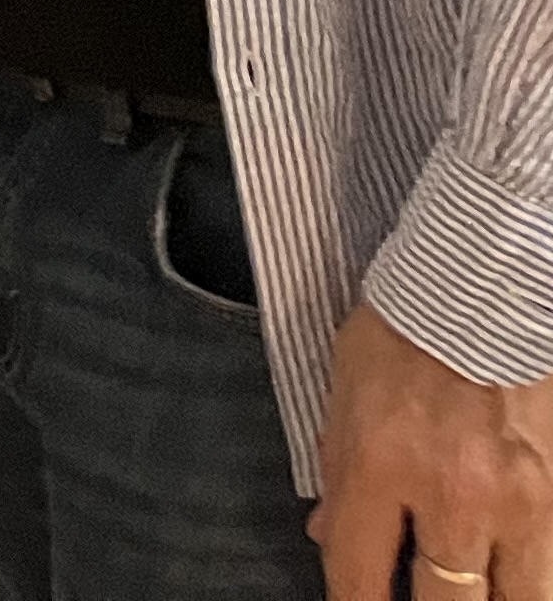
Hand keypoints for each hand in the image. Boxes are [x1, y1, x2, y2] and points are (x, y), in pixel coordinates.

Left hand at [312, 304, 552, 598]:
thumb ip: (339, 473)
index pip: (359, 576)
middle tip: (422, 596)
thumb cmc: (404, 332)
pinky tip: (509, 575)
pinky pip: (548, 567)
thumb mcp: (344, 396)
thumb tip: (329, 531)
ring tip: (471, 592)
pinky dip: (529, 577)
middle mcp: (451, 496)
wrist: (481, 289)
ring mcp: (516, 502)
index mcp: (380, 468)